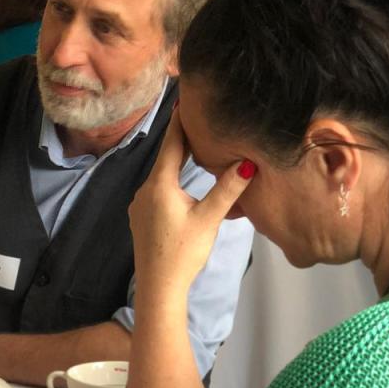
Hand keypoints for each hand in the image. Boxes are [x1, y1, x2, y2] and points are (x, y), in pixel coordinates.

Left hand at [128, 113, 252, 295]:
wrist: (159, 287)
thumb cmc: (183, 252)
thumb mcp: (209, 218)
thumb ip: (228, 189)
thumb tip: (247, 162)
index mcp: (159, 185)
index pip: (171, 144)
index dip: (179, 122)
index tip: (183, 100)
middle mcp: (145, 190)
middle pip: (166, 158)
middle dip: (182, 140)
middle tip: (195, 117)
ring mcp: (140, 205)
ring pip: (162, 176)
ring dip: (178, 162)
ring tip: (194, 146)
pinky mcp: (142, 218)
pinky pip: (159, 191)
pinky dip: (173, 181)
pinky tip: (184, 183)